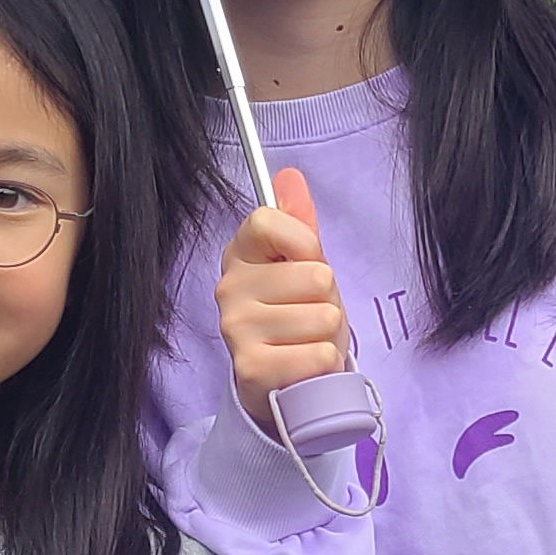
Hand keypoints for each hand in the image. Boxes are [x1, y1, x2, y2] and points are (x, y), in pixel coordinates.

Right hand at [216, 163, 349, 420]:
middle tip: (308, 314)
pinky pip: (319, 354)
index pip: (272, 221)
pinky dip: (324, 363)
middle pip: (315, 273)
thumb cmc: (297, 316)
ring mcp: (235, 328)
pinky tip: (304, 365)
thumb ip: (299, 222)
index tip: (305, 262)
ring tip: (306, 341)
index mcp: (239, 253)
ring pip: (322, 316)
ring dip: (327, 334)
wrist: (284, 380)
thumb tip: (290, 174)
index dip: (305, 244)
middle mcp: (228, 287)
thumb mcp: (304, 265)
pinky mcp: (251, 368)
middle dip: (326, 298)